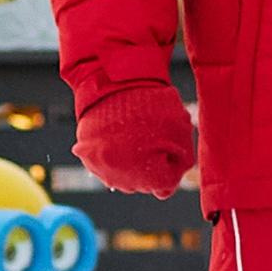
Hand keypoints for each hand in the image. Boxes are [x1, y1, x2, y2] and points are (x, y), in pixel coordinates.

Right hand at [74, 79, 194, 198]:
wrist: (114, 85)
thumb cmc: (153, 107)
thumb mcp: (181, 130)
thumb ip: (183, 158)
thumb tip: (175, 174)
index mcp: (151, 178)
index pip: (167, 185)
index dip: (172, 166)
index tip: (170, 148)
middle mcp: (125, 182)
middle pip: (145, 183)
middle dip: (151, 165)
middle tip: (151, 138)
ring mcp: (104, 171)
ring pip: (124, 175)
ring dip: (131, 162)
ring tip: (134, 135)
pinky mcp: (88, 158)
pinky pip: (104, 163)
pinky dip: (112, 154)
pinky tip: (118, 136)